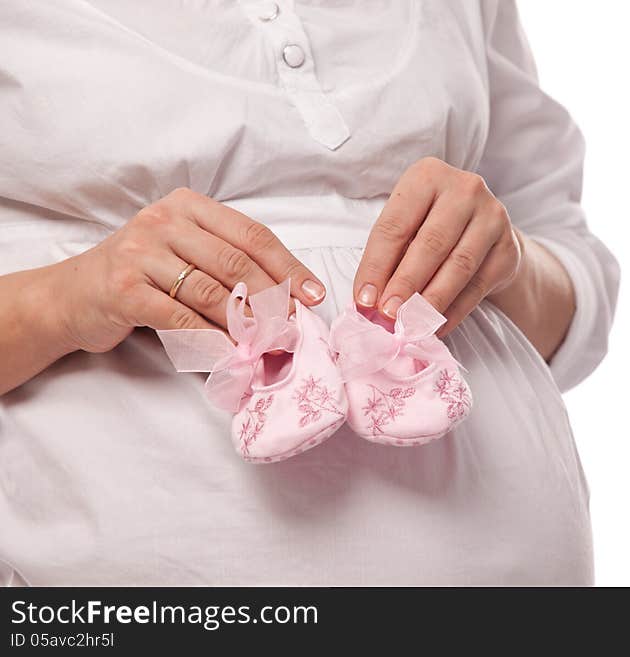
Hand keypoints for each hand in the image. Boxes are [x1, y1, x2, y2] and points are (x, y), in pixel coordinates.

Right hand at [56, 188, 324, 352]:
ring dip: (247, 324)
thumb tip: (288, 300)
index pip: (252, 235)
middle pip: (236, 263)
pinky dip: (211, 339)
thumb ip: (227, 265)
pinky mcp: (123, 288)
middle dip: (273, 300)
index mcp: (188, 206)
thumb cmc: (140, 275)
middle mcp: (164, 221)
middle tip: (295, 328)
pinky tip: (230, 354)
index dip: (288, 267)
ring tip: (269, 345)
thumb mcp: (185, 254)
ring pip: (211, 291)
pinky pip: (180, 317)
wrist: (71, 296)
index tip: (314, 295)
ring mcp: (140, 252)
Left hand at [353, 157, 521, 335]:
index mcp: (427, 176)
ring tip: (412, 325)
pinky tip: (436, 326)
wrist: (485, 229)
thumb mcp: (407, 226)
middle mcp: (464, 189)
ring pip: (458, 266)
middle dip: (405, 285)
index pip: (395, 226)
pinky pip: (478, 285)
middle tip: (388, 316)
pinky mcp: (509, 246)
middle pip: (430, 244)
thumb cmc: (431, 227)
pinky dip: (455, 311)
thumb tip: (369, 302)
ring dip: (431, 301)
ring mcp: (492, 216)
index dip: (376, 266)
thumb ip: (389, 257)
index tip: (364, 301)